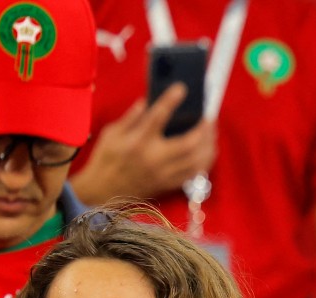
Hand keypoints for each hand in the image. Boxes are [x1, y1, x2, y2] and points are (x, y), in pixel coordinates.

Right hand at [69, 83, 217, 203]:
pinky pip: (196, 173)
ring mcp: (164, 173)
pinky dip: (206, 160)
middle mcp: (154, 158)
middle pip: (189, 143)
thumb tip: (148, 101)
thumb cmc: (106, 159)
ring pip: (197, 160)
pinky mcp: (170, 184)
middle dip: (203, 129)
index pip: (157, 116)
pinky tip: (208, 150)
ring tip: (211, 132)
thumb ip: (131, 117)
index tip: (182, 88)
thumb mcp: (111, 134)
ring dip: (209, 145)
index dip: (171, 100)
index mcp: (137, 141)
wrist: (104, 192)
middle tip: (208, 117)